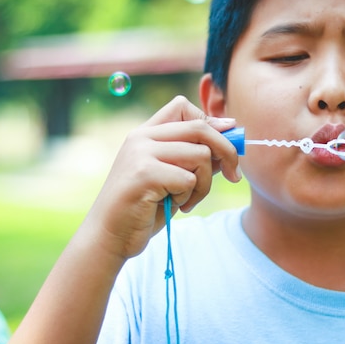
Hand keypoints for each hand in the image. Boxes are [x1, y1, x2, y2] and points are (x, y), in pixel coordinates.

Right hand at [80, 95, 240, 261]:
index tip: (227, 140)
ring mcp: (141, 154)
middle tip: (234, 175)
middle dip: (227, 151)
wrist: (110, 236)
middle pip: (200, 128)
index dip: (212, 122)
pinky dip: (189, 196)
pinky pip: (189, 179)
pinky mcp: (145, 174)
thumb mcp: (173, 177)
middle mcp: (141, 137)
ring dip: (204, 184)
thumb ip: (195, 156)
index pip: (183, 107)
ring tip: (186, 199)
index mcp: (145, 133)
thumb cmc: (144, 208)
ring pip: (200, 155)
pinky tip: (173, 206)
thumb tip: (231, 133)